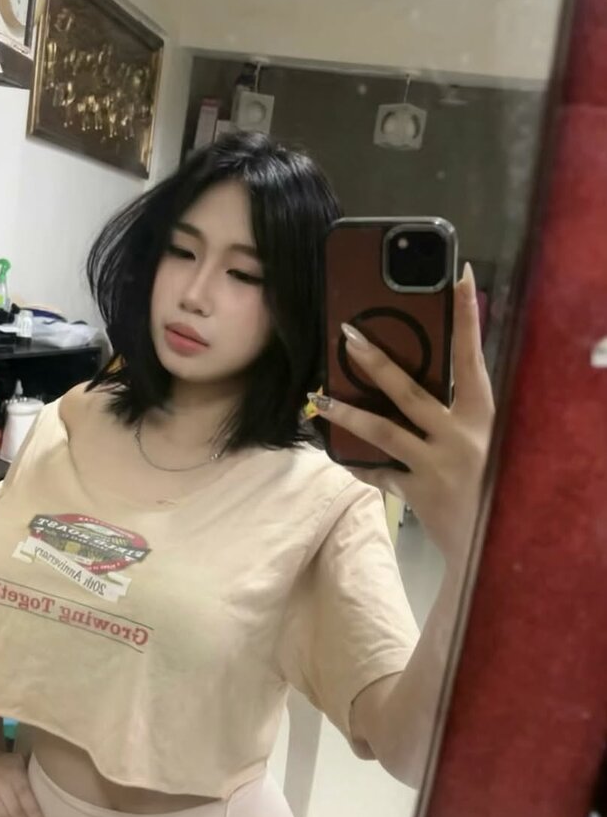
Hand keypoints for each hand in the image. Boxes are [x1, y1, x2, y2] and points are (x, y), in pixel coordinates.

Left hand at [310, 263, 494, 568]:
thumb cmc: (492, 481)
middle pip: (410, 391)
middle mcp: (459, 435)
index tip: (460, 276)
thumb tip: (430, 373)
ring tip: (317, 398)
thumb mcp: (487, 438)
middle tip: (347, 337)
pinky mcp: (417, 493)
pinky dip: (358, 464)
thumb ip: (462, 410)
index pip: (473, 357)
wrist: (497, 540)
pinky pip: (379, 474)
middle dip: (376, 363)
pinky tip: (336, 454)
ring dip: (347, 413)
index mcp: (482, 414)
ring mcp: (436, 465)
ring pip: (383, 432)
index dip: (467, 317)